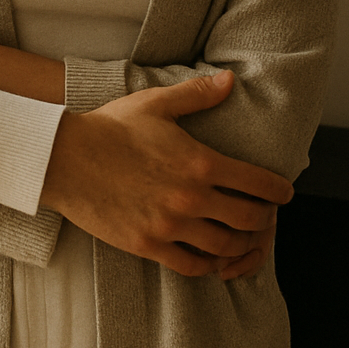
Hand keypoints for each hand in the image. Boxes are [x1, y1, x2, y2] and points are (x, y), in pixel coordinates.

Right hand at [40, 69, 291, 278]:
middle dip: (265, 219)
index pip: (257, 183)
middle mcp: (191, 198)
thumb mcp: (155, 103)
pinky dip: (209, 265)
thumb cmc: (110, 127)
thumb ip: (197, 95)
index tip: (283, 194)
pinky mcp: (148, 245)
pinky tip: (211, 259)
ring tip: (243, 239)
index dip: (278, 191)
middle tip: (265, 216)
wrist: (65, 158)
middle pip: (249, 220)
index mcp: (200, 161)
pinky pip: (191, 266)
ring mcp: (170, 226)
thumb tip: (229, 81)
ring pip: (225, 247)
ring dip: (242, 245)